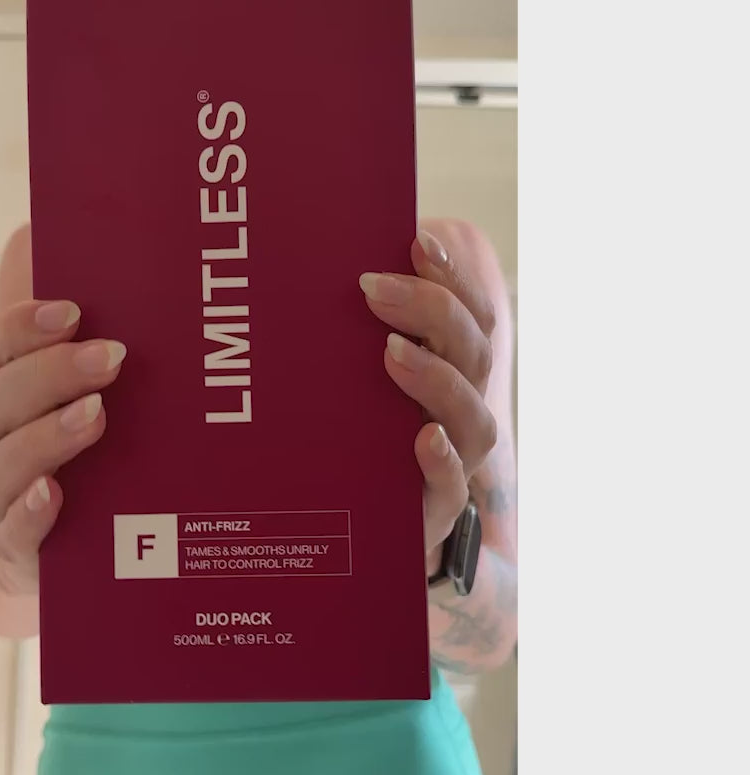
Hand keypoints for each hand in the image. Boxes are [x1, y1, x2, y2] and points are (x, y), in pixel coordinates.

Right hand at [0, 299, 125, 588]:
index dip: (21, 328)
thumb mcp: (73, 408)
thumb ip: (84, 363)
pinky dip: (30, 510)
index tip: (73, 312)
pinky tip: (53, 492)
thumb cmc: (76, 461)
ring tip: (96, 415)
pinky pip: (12, 530)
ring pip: (1, 464)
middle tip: (111, 358)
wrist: (57, 551)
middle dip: (52, 374)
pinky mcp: (9, 548)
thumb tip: (128, 306)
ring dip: (48, 434)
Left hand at [359, 226, 497, 567]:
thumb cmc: (341, 441)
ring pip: (473, 417)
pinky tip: (424, 438)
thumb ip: (337, 339)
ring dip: (437, 377)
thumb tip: (300, 274)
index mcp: (444, 369)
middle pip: (473, 352)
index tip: (416, 239)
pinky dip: (443, 461)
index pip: (467, 312)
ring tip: (392, 352)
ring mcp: (450, 461)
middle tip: (373, 289)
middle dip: (432, 310)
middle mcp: (456, 410)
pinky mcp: (432, 512)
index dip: (450, 275)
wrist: (345, 535)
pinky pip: (453, 489)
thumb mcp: (340, 384)